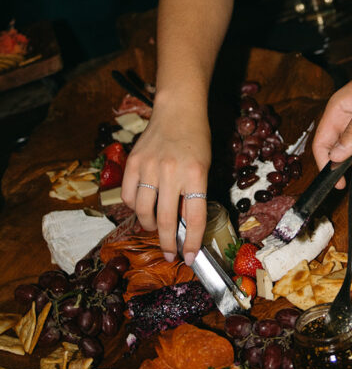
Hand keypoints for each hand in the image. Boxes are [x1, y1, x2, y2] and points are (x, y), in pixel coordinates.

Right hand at [121, 102, 211, 263]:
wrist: (178, 111)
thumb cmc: (196, 141)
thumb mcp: (204, 168)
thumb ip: (194, 195)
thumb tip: (184, 226)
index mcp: (196, 174)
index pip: (195, 217)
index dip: (192, 242)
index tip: (189, 257)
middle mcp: (172, 171)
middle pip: (166, 219)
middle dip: (168, 243)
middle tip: (170, 254)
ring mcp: (149, 166)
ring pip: (143, 211)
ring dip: (149, 226)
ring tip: (155, 229)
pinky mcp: (133, 162)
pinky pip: (129, 195)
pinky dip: (135, 207)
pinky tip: (143, 206)